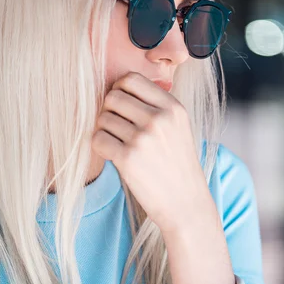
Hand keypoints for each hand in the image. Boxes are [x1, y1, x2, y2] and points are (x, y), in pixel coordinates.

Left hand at [91, 72, 210, 232]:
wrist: (186, 204)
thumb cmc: (177, 165)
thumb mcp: (178, 127)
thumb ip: (155, 105)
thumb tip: (118, 87)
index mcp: (172, 107)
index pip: (131, 79)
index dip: (120, 90)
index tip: (122, 107)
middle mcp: (159, 118)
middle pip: (113, 97)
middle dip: (109, 111)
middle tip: (118, 129)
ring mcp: (143, 138)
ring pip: (102, 118)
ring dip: (105, 131)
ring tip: (120, 145)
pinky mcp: (128, 158)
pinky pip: (97, 139)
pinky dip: (101, 148)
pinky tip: (115, 157)